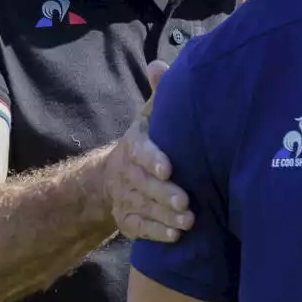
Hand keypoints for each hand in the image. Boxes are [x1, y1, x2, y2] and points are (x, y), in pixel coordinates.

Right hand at [104, 59, 193, 241]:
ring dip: (164, 216)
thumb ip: (159, 95)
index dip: (152, 160)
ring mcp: (124, 197)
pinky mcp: (126, 219)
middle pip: (142, 184)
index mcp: (133, 144)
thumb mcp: (150, 117)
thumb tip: (160, 65)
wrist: (113, 176)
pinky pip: (138, 228)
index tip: (168, 168)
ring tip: (188, 221)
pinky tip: (175, 236)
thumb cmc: (146, 141)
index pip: (140, 151)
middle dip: (163, 194)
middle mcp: (126, 172)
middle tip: (186, 202)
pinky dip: (156, 233)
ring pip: (142, 208)